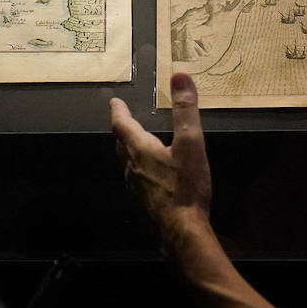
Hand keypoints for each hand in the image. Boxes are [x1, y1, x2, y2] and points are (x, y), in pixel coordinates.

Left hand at [110, 72, 212, 250]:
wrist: (182, 232)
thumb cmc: (185, 186)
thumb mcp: (191, 142)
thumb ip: (186, 109)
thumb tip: (179, 75)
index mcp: (139, 149)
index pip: (122, 123)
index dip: (118, 110)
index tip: (115, 101)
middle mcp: (131, 167)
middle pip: (121, 143)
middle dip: (122, 129)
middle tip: (123, 120)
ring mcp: (135, 187)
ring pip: (127, 162)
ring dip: (129, 150)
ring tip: (136, 144)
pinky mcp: (142, 203)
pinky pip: (136, 179)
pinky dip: (139, 168)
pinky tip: (150, 175)